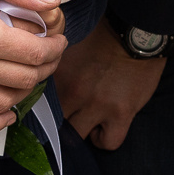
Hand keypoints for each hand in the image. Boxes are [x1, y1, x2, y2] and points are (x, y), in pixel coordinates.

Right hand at [0, 0, 64, 131]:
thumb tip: (53, 1)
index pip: (38, 54)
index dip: (55, 48)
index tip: (57, 42)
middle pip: (27, 78)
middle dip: (46, 67)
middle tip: (47, 55)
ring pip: (7, 101)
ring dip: (25, 89)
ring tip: (27, 73)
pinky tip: (7, 112)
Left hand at [53, 20, 164, 149]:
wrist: (135, 32)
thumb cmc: (103, 36)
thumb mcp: (70, 45)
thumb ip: (55, 64)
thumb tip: (40, 75)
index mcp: (60, 74)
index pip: (38, 101)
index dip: (43, 106)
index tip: (48, 107)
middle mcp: (75, 91)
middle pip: (56, 121)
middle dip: (59, 120)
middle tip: (67, 115)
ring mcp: (98, 105)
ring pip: (77, 135)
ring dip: (80, 130)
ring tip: (86, 120)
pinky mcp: (121, 114)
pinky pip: (108, 142)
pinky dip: (104, 138)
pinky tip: (104, 126)